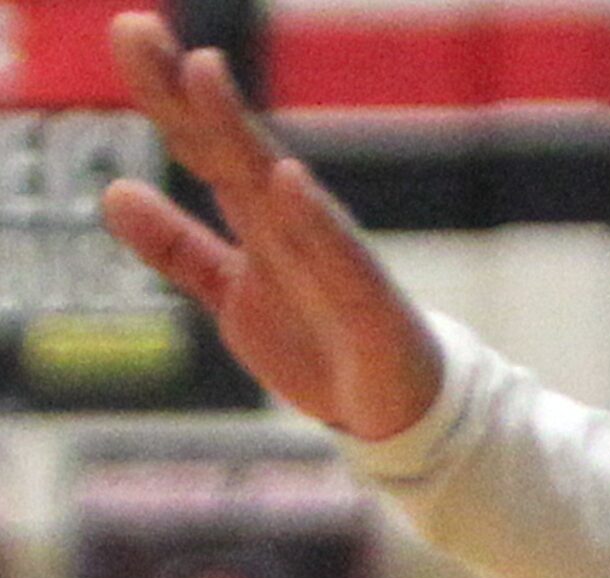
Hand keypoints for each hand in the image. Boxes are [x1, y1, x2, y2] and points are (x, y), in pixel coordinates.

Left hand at [98, 12, 441, 439]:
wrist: (398, 411)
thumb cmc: (320, 344)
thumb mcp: (232, 296)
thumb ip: (178, 247)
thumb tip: (114, 191)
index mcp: (259, 219)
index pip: (203, 147)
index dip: (164, 96)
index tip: (129, 34)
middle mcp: (294, 223)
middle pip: (230, 147)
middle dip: (185, 90)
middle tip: (135, 28)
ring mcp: (331, 256)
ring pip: (276, 186)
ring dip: (239, 129)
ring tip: (202, 71)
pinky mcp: (368, 303)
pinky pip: (340, 257)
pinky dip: (314, 218)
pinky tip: (286, 178)